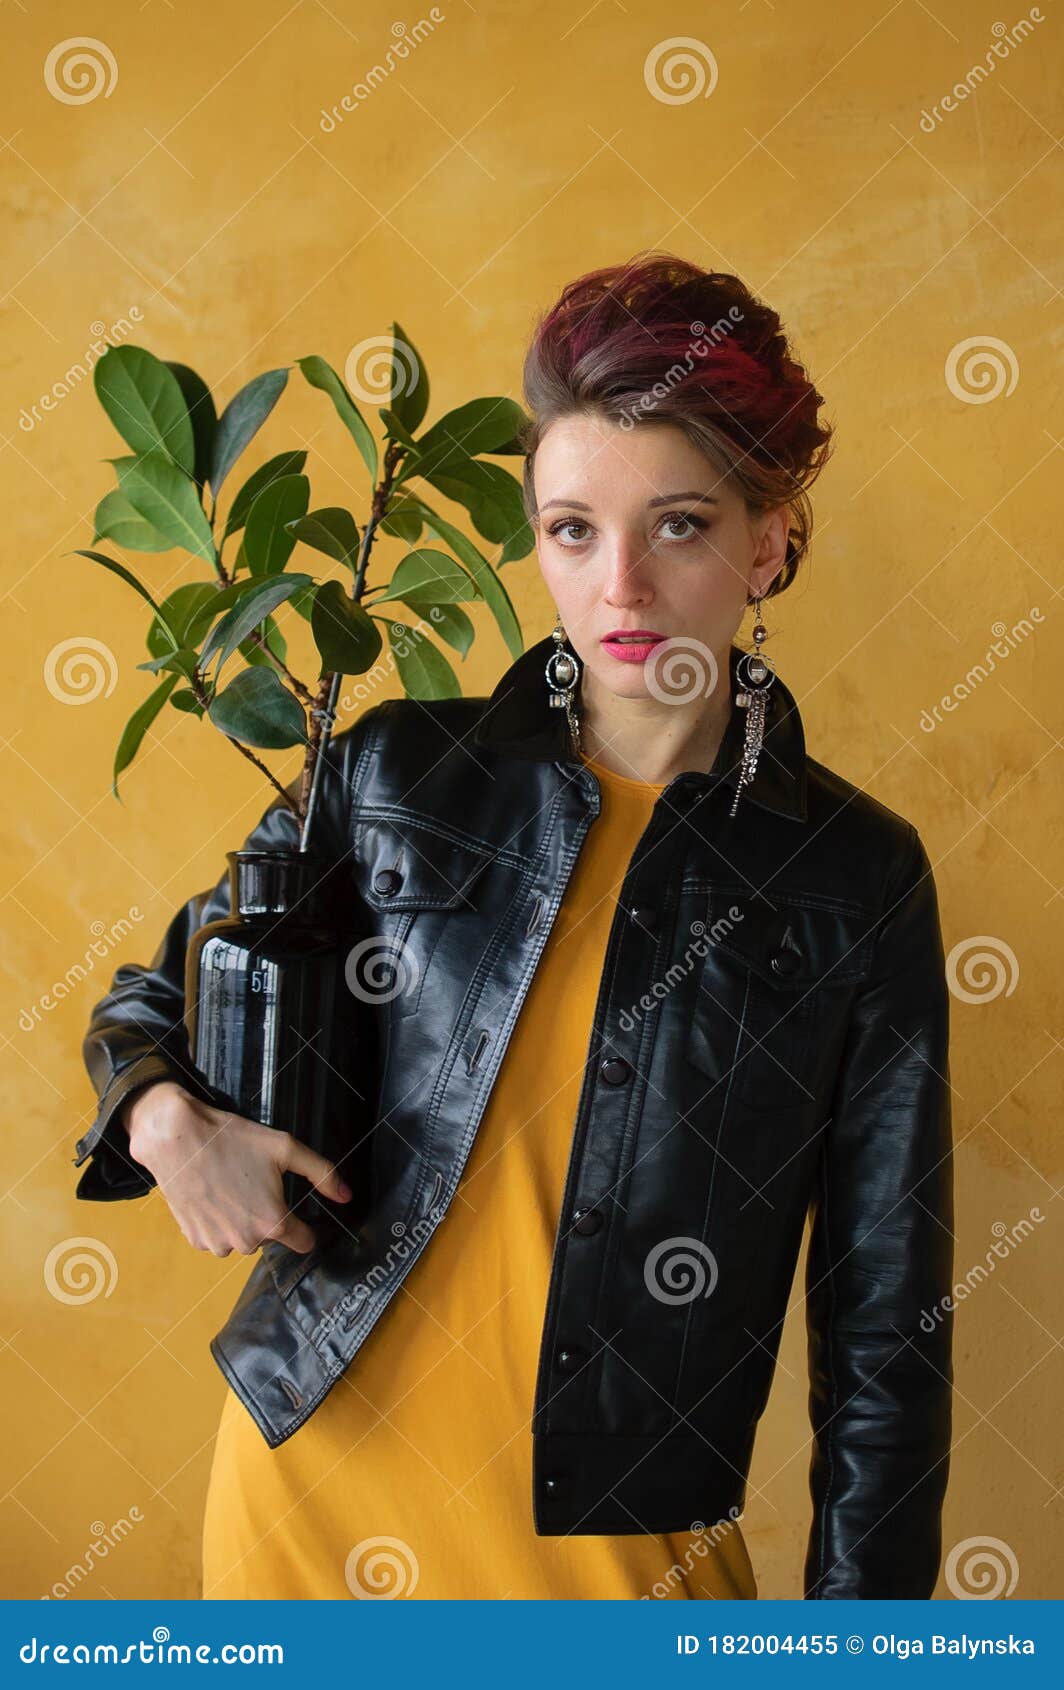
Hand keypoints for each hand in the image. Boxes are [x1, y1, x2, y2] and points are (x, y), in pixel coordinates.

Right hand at [123, 1081, 351, 1256]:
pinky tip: (212, 1195)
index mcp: (273, 1222)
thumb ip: (322, 1174)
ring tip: (230, 1187)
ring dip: (241, 1220)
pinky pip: (217, 1237)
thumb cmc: (233, 1140)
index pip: (304, 1243)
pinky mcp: (194, 1240)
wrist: (176, 1138)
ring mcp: (217, 1244)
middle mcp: (246, 1242)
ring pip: (242, 1238)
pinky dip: (217, 1222)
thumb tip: (346, 1196)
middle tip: (253, 1183)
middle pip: (270, 1237)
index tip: (296, 1210)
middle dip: (267, 1215)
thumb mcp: (286, 1148)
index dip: (304, 1226)